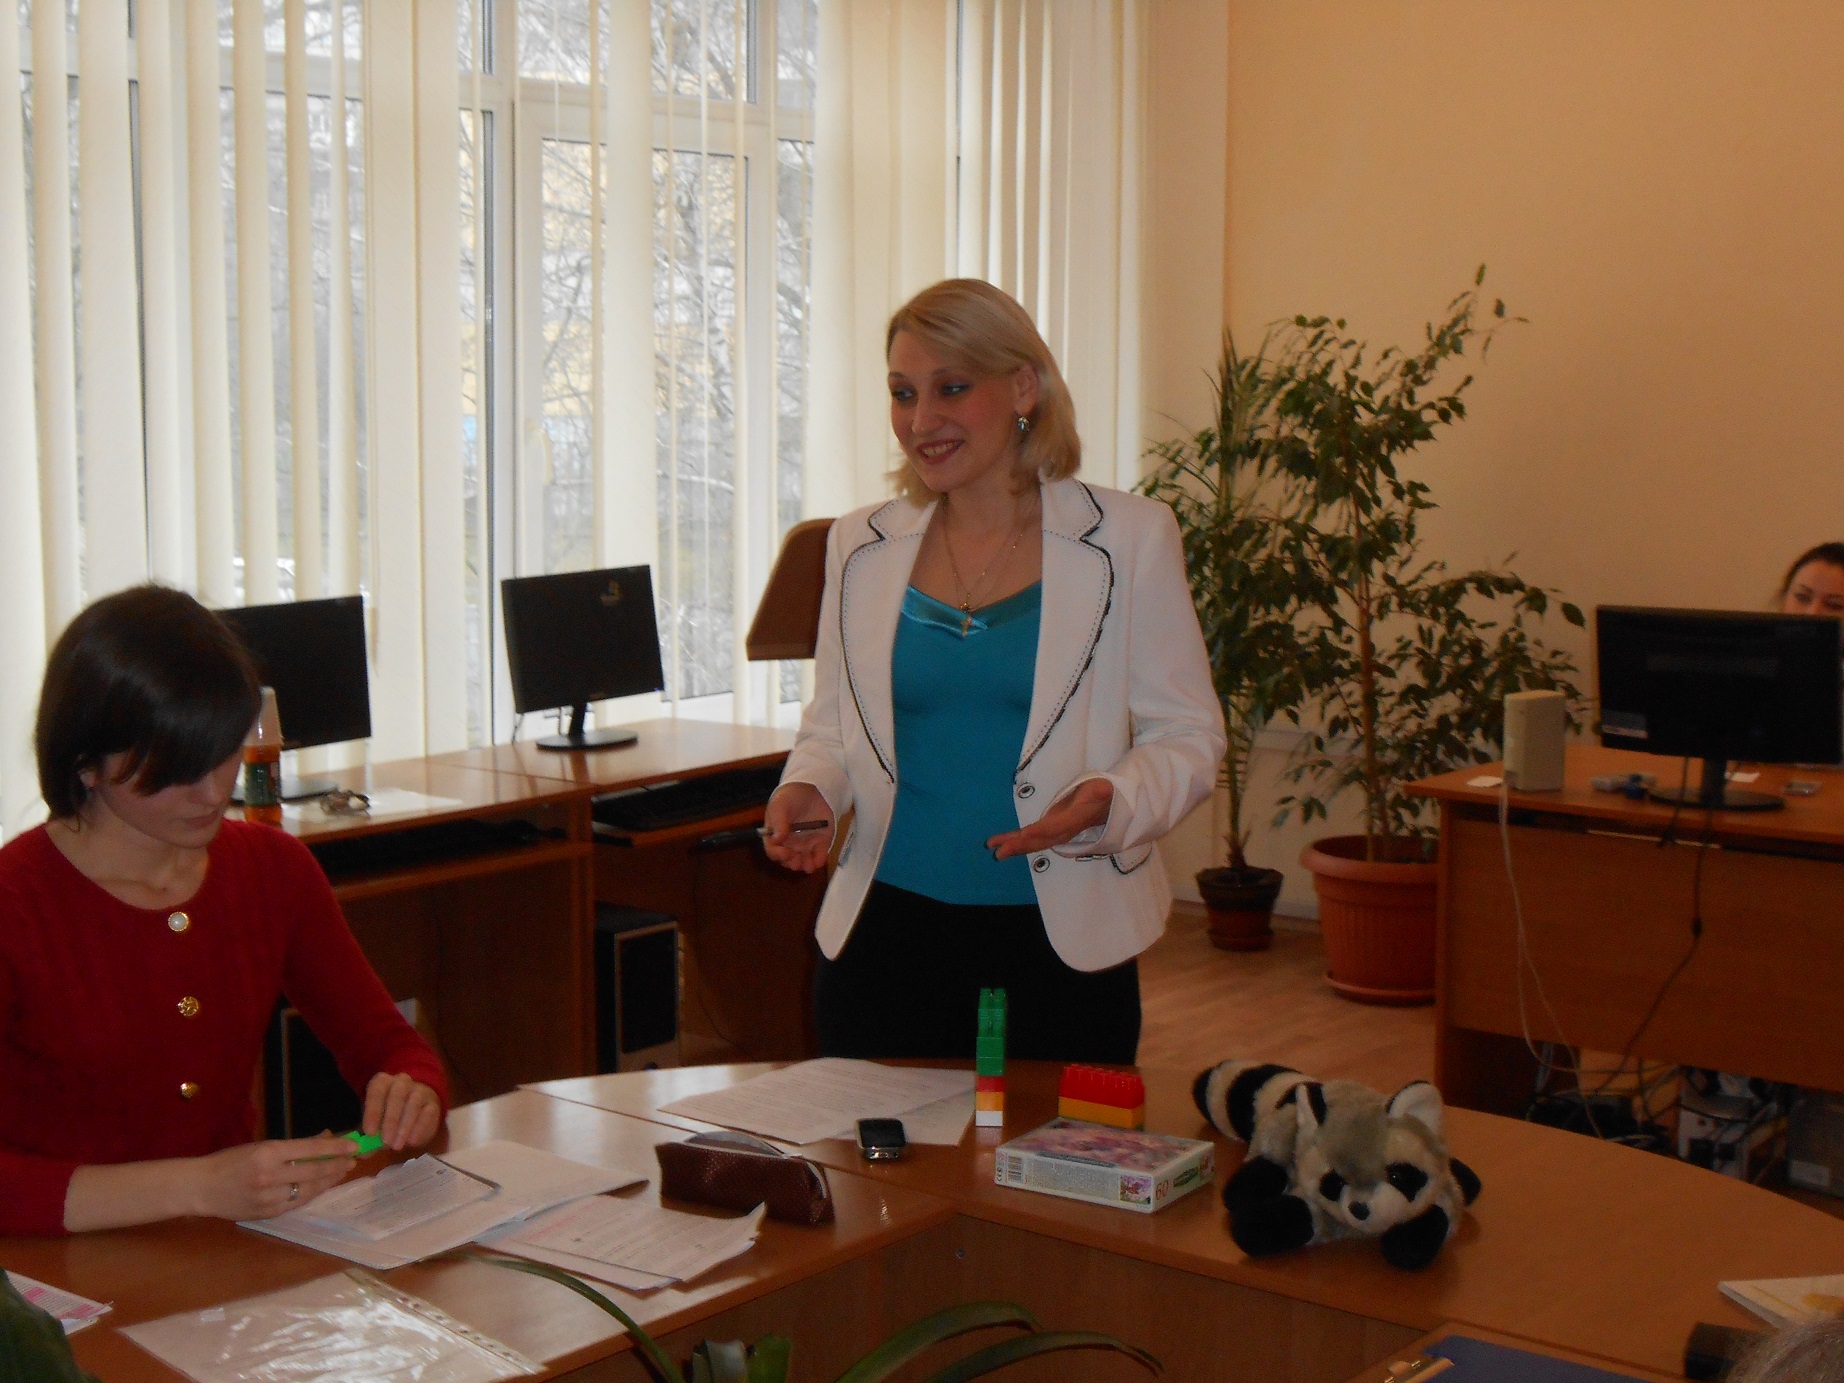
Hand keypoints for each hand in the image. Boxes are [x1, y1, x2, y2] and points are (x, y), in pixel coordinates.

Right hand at [188, 1134, 357, 1220]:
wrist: (201, 1188)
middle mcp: (270, 1176)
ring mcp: (269, 1198)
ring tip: (341, 1173)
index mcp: (268, 1153)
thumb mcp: (260, 1146)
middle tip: (352, 1161)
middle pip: (314, 1172)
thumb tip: (324, 1140)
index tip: (352, 1145)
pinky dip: (310, 1194)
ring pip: (308, 1190)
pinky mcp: (267, 1214)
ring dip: (328, 1181)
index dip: (334, 1148)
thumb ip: (291, 1147)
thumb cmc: (230, 1161)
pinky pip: (296, 1203)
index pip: (310, 1150)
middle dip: (337, 1166)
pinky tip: (320, 1187)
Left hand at [363, 1072, 443, 1150]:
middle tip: (386, 1141)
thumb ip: (368, 1139)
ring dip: (404, 1126)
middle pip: (397, 1094)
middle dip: (391, 1119)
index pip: (377, 1091)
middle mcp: (401, 1082)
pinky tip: (412, 1142)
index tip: (370, 1133)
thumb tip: (361, 1153)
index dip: (373, 1111)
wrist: (415, 1113)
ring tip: (397, 1146)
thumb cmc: (388, 1118)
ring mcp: (419, 1091)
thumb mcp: (374, 1126)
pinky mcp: (432, 1104)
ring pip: (414, 1103)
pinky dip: (419, 1128)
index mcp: (382, 1083)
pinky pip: (428, 1113)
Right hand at [760, 782, 833, 873]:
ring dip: (806, 866)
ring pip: (804, 861)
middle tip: (796, 861)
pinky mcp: (820, 843)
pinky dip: (819, 860)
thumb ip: (778, 822)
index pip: (774, 851)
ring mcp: (805, 845)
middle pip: (788, 860)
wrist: (810, 789)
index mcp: (776, 837)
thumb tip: (776, 839)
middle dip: (792, 863)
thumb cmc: (789, 798)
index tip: (785, 853)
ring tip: (808, 866)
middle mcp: (789, 844)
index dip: (778, 855)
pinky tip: (819, 861)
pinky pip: (819, 855)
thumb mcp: (780, 806)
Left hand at [988, 778, 1114, 859]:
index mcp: (1076, 819)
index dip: (1043, 831)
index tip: (1026, 834)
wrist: (1106, 808)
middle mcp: (1064, 830)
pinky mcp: (1048, 830)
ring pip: (1033, 842)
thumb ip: (1102, 792)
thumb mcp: (1104, 789)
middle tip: (999, 851)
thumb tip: (1104, 790)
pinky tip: (999, 843)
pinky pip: (1031, 838)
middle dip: (1020, 846)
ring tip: (992, 847)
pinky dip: (1015, 840)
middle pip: (1041, 840)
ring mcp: (1055, 832)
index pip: (1058, 827)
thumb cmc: (1102, 794)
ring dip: (1013, 845)